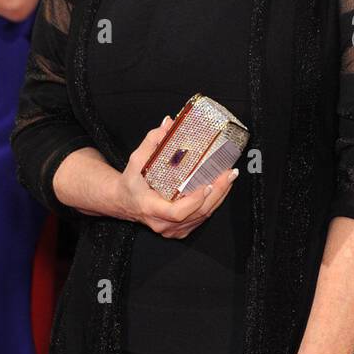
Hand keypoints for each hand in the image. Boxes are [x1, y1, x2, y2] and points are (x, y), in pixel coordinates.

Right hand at [115, 116, 238, 236]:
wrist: (124, 201)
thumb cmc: (131, 183)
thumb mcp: (137, 160)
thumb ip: (152, 141)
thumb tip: (169, 124)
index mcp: (150, 207)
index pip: (176, 212)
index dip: (195, 201)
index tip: (207, 185)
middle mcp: (162, 222)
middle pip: (197, 213)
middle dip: (217, 192)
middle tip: (228, 174)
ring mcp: (172, 229)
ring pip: (202, 217)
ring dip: (219, 196)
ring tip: (229, 177)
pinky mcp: (179, 229)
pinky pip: (200, 218)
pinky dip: (213, 203)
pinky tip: (221, 188)